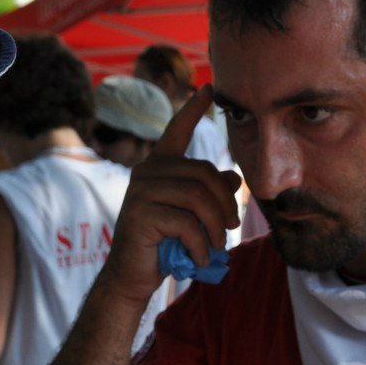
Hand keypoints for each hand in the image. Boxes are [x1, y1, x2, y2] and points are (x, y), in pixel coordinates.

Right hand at [101, 85, 240, 307]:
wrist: (133, 275)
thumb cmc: (165, 243)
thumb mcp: (192, 216)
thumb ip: (209, 193)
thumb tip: (232, 176)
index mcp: (160, 167)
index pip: (177, 130)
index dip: (193, 109)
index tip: (208, 89)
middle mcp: (147, 171)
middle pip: (204, 174)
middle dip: (225, 205)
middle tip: (231, 230)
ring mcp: (140, 190)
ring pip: (198, 198)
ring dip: (216, 228)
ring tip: (218, 247)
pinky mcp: (139, 213)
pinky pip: (186, 223)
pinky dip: (200, 245)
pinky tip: (200, 259)